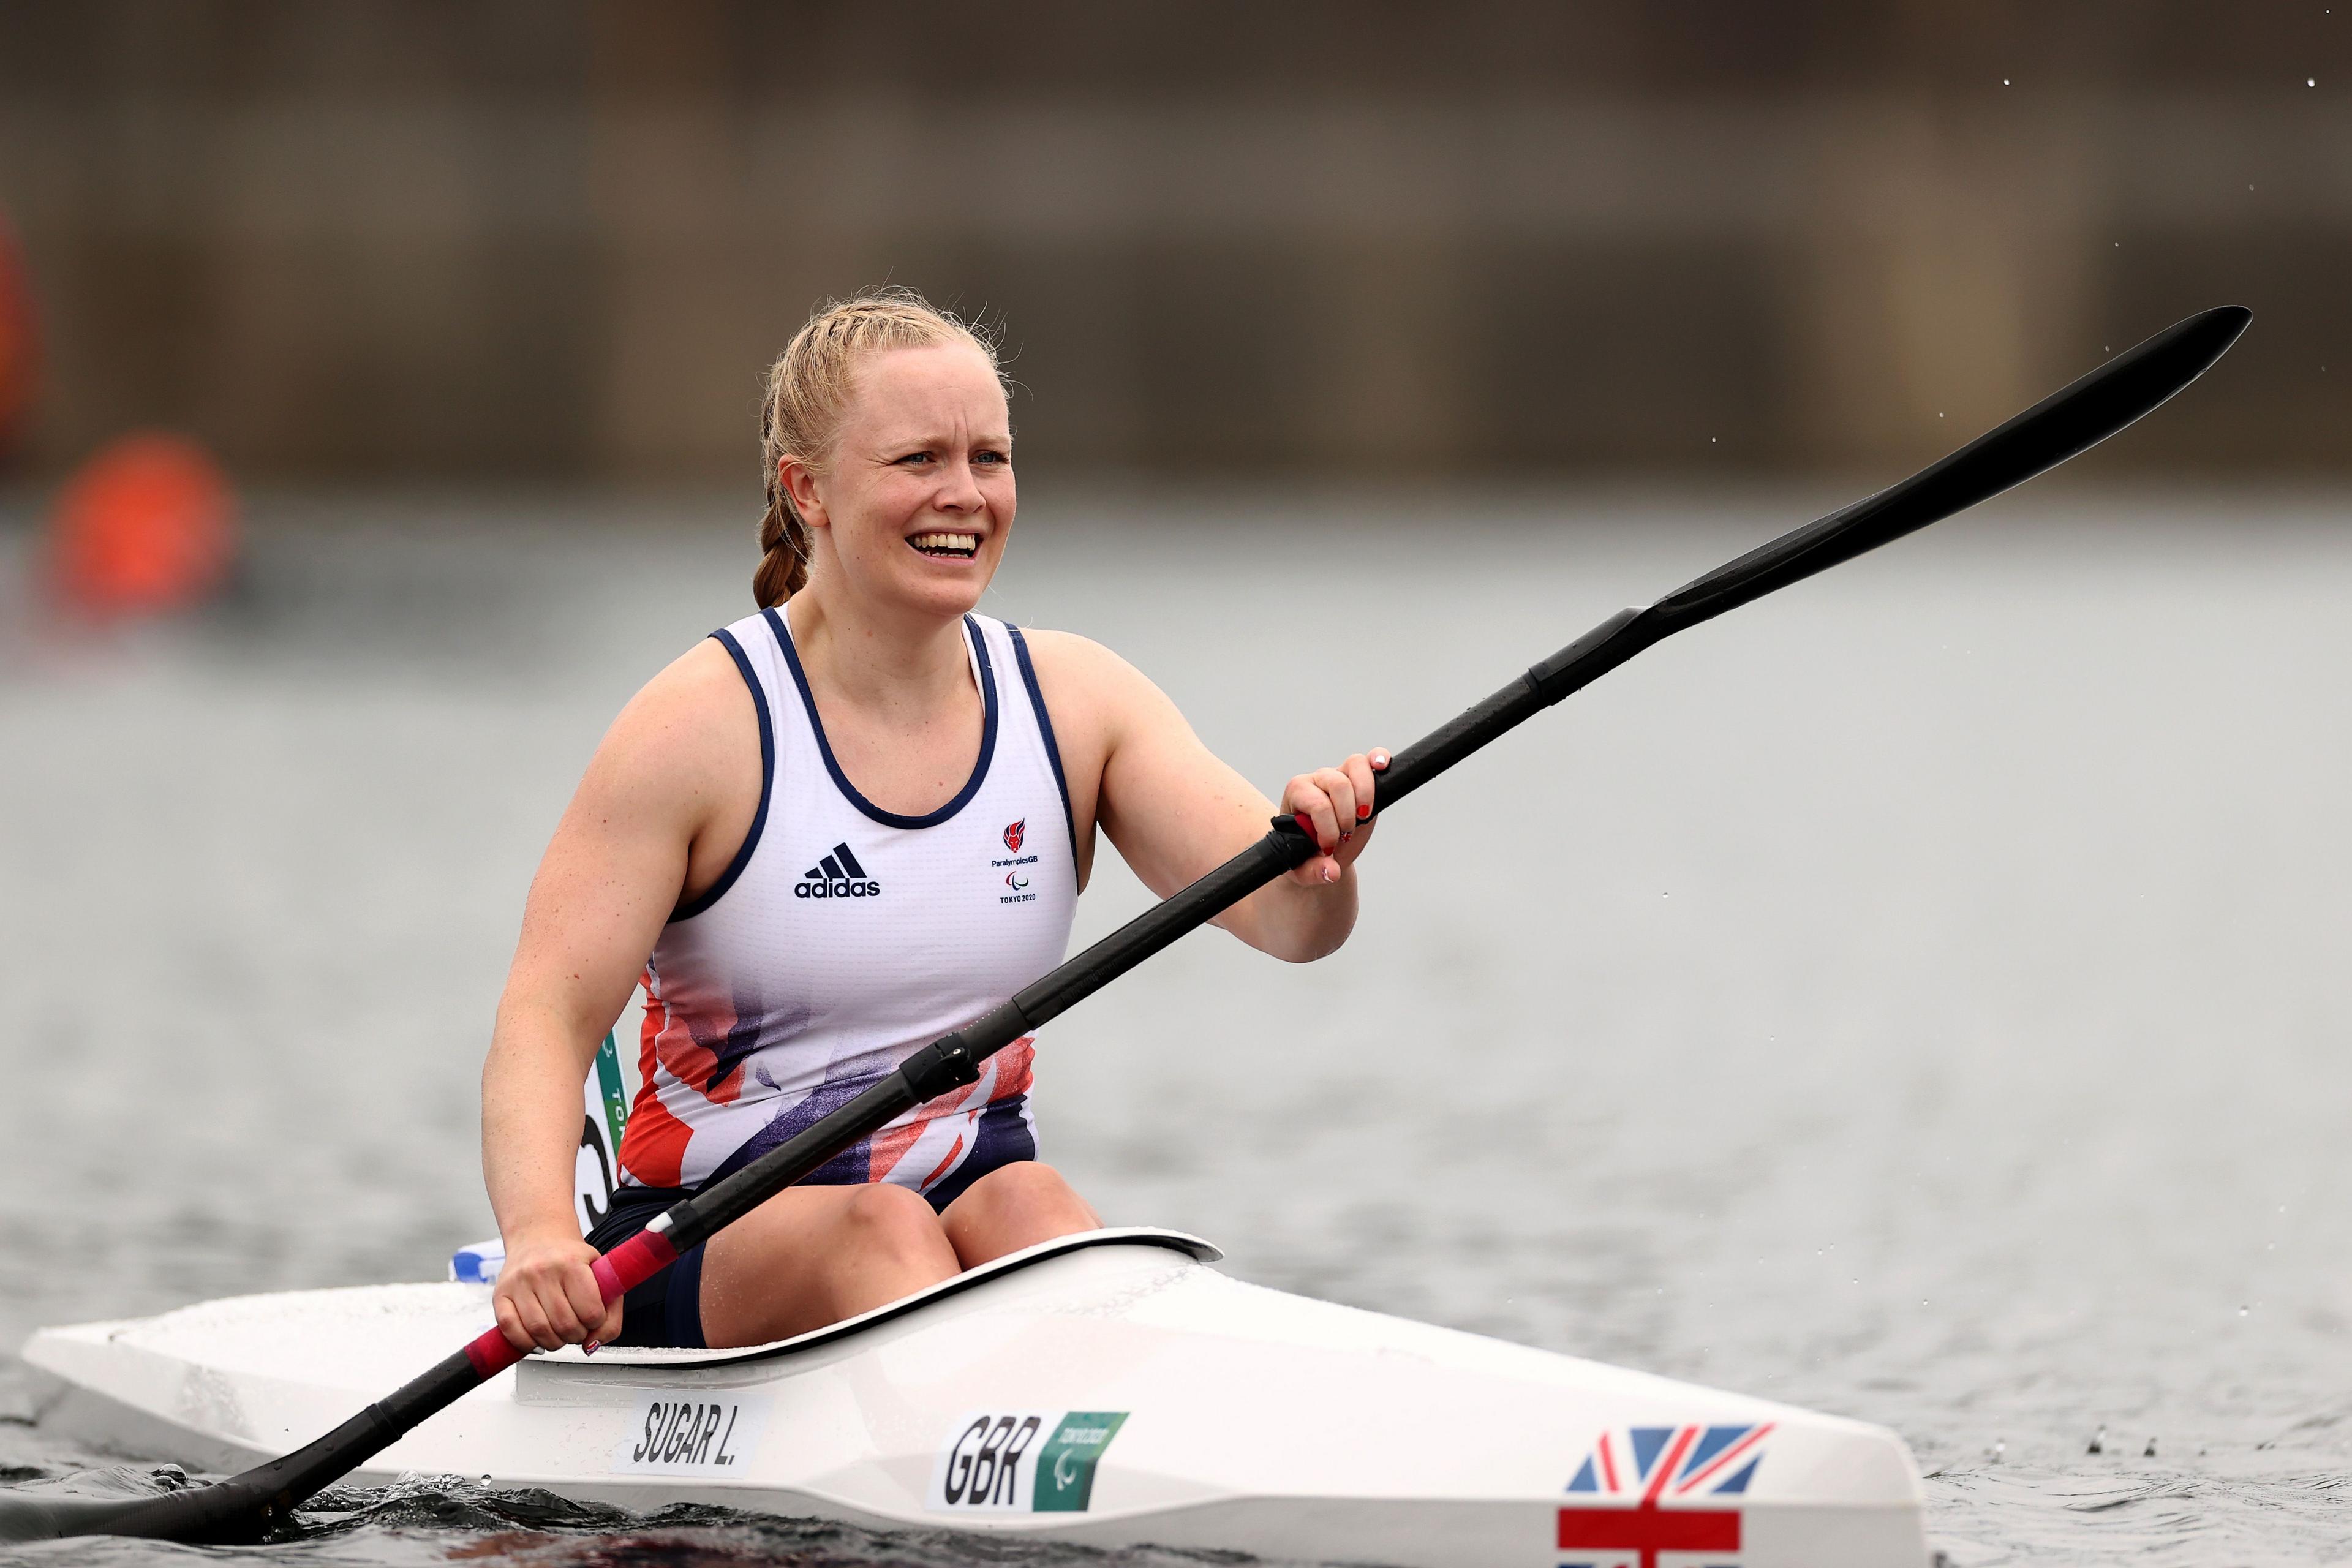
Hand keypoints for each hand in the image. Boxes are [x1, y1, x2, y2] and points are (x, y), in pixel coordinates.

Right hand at [492, 1228, 620, 1352]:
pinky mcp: (500, 1294)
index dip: (596, 1323)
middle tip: (576, 1328)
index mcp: (572, 1263)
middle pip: (564, 1325)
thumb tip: (593, 1345)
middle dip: (575, 1335)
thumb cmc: (571, 1259)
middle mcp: (543, 1270)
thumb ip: (610, 1314)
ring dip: (553, 1342)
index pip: (590, 1312)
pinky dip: (525, 1343)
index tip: (593, 1319)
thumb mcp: (601, 1276)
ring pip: (538, 1330)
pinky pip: (510, 1329)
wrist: (539, 1237)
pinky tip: (537, 1339)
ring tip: (559, 1333)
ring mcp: (519, 1282)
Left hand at [1281, 748, 1388, 886]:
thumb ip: (1313, 872)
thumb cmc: (1305, 855)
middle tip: (1345, 835)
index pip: (1317, 803)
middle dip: (1346, 815)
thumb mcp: (1302, 869)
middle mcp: (1317, 780)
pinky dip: (1377, 759)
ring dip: (1364, 795)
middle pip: (1337, 783)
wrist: (1317, 851)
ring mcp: (1339, 775)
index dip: (1327, 828)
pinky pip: (1368, 760)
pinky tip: (1382, 767)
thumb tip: (1331, 871)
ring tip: (1363, 817)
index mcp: (1297, 794)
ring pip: (1355, 765)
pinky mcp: (1359, 778)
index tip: (1328, 848)